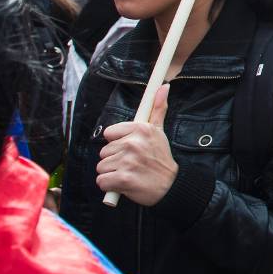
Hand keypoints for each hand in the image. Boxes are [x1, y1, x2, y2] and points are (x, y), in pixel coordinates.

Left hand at [96, 84, 178, 206]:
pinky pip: (102, 181)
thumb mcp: (159, 131)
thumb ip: (158, 108)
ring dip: (111, 173)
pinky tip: (123, 184)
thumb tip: (164, 86)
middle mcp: (133, 143)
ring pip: (101, 167)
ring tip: (129, 173)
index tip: (129, 149)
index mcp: (140, 129)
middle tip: (132, 164)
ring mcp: (128, 162)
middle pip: (104, 152)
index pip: (109, 134)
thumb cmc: (161, 159)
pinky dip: (109, 186)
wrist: (171, 186)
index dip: (117, 143)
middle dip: (114, 160)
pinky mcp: (123, 179)